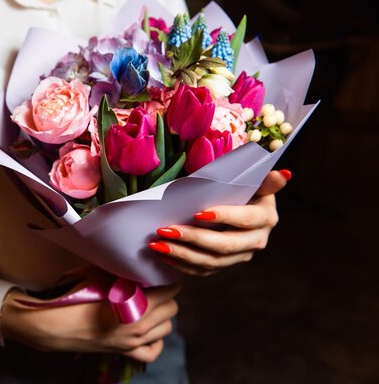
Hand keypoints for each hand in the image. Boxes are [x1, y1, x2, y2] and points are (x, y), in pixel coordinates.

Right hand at [0, 283, 179, 362]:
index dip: (165, 278)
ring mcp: (134, 342)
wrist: (53, 325)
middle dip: (165, 295)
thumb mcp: (98, 274)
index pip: (171, 289)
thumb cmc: (74, 297)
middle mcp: (141, 326)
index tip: (156, 271)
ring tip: (148, 304)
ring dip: (162, 316)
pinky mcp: (125, 352)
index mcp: (138, 304)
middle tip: (151, 285)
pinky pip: (153, 351)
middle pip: (173, 307)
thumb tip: (133, 257)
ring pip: (167, 328)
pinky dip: (154, 341)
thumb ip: (121, 268)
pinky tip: (146, 330)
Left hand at [148, 169, 290, 275]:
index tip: (198, 213)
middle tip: (165, 230)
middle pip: (224, 245)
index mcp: (266, 218)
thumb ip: (264, 179)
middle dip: (193, 239)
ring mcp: (240, 256)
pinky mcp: (225, 265)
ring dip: (182, 254)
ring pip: (211, 262)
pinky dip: (181, 264)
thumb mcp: (252, 180)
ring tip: (158, 244)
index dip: (224, 216)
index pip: (245, 219)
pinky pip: (203, 270)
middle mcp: (257, 241)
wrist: (238, 207)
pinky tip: (163, 255)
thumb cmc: (241, 188)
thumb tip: (284, 173)